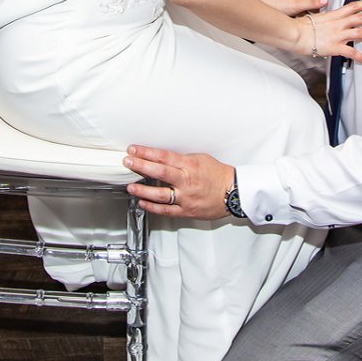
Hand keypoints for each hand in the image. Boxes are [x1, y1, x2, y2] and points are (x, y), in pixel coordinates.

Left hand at [119, 146, 236, 220]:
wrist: (234, 193)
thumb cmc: (219, 175)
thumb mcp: (201, 159)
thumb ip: (181, 160)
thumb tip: (162, 158)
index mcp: (191, 165)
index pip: (165, 157)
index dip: (147, 152)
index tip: (134, 149)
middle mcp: (187, 181)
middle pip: (160, 173)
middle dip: (141, 166)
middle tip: (127, 162)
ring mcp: (186, 197)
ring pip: (160, 194)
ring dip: (142, 191)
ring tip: (130, 187)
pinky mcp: (187, 211)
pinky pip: (166, 210)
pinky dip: (152, 207)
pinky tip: (142, 203)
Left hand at [262, 0, 326, 17]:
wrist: (266, 6)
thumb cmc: (278, 3)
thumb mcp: (298, 5)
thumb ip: (312, 3)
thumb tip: (325, 1)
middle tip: (338, 1)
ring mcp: (301, 0)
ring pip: (316, 3)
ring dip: (321, 7)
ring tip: (327, 13)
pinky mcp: (298, 7)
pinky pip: (309, 10)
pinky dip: (313, 13)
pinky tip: (313, 20)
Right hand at [293, 0, 361, 61]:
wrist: (294, 32)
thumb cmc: (299, 26)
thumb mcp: (312, 17)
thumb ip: (322, 18)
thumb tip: (322, 19)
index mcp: (333, 15)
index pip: (351, 7)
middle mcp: (338, 24)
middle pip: (360, 17)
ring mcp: (338, 35)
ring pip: (360, 33)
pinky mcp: (335, 47)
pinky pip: (351, 53)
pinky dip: (360, 57)